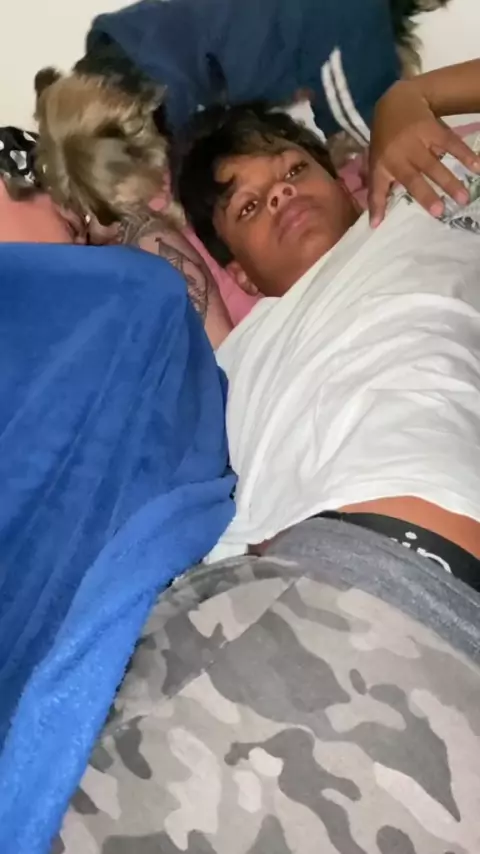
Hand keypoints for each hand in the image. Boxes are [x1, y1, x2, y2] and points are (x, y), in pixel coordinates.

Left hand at [368, 80, 479, 226]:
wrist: (397, 101)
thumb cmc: (386, 140)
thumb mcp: (376, 163)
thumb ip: (377, 192)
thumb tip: (375, 224)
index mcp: (383, 165)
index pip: (378, 189)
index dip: (378, 206)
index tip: (378, 224)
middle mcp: (399, 155)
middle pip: (414, 178)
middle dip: (426, 194)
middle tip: (441, 212)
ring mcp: (416, 141)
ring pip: (434, 164)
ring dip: (450, 181)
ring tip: (464, 198)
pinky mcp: (432, 129)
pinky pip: (450, 144)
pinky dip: (464, 155)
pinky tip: (477, 167)